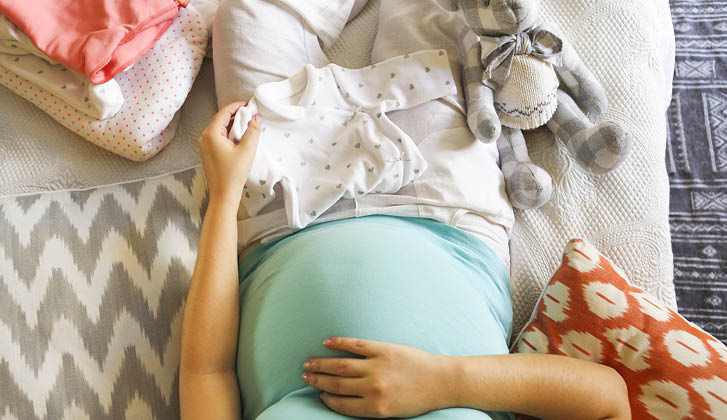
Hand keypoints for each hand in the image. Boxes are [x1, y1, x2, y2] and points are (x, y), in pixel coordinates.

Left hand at [199, 101, 259, 205]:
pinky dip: (229, 135)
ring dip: (233, 126)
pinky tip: (240, 139)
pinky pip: (218, 138)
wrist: (223, 194)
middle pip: (221, 119)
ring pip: (220, 129)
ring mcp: (205, 146)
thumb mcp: (247, 150)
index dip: (237, 106)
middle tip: (251, 115)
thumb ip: (252, 131)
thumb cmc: (233, 174)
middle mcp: (205, 138)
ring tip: (248, 126)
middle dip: (236, 116)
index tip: (249, 105)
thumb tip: (256, 118)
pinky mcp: (208, 153)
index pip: (224, 112)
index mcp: (211, 134)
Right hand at [302, 337, 452, 417]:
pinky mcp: (384, 349)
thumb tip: (344, 398)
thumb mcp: (392, 412)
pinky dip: (339, 343)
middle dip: (318, 380)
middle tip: (305, 376)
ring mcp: (378, 367)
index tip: (319, 394)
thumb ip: (368, 406)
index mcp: (375, 408)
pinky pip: (356, 345)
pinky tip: (327, 343)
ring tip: (309, 363)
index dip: (327, 398)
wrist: (442, 382)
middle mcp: (374, 388)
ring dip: (322, 364)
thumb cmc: (418, 399)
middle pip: (337, 383)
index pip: (341, 403)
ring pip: (341, 365)